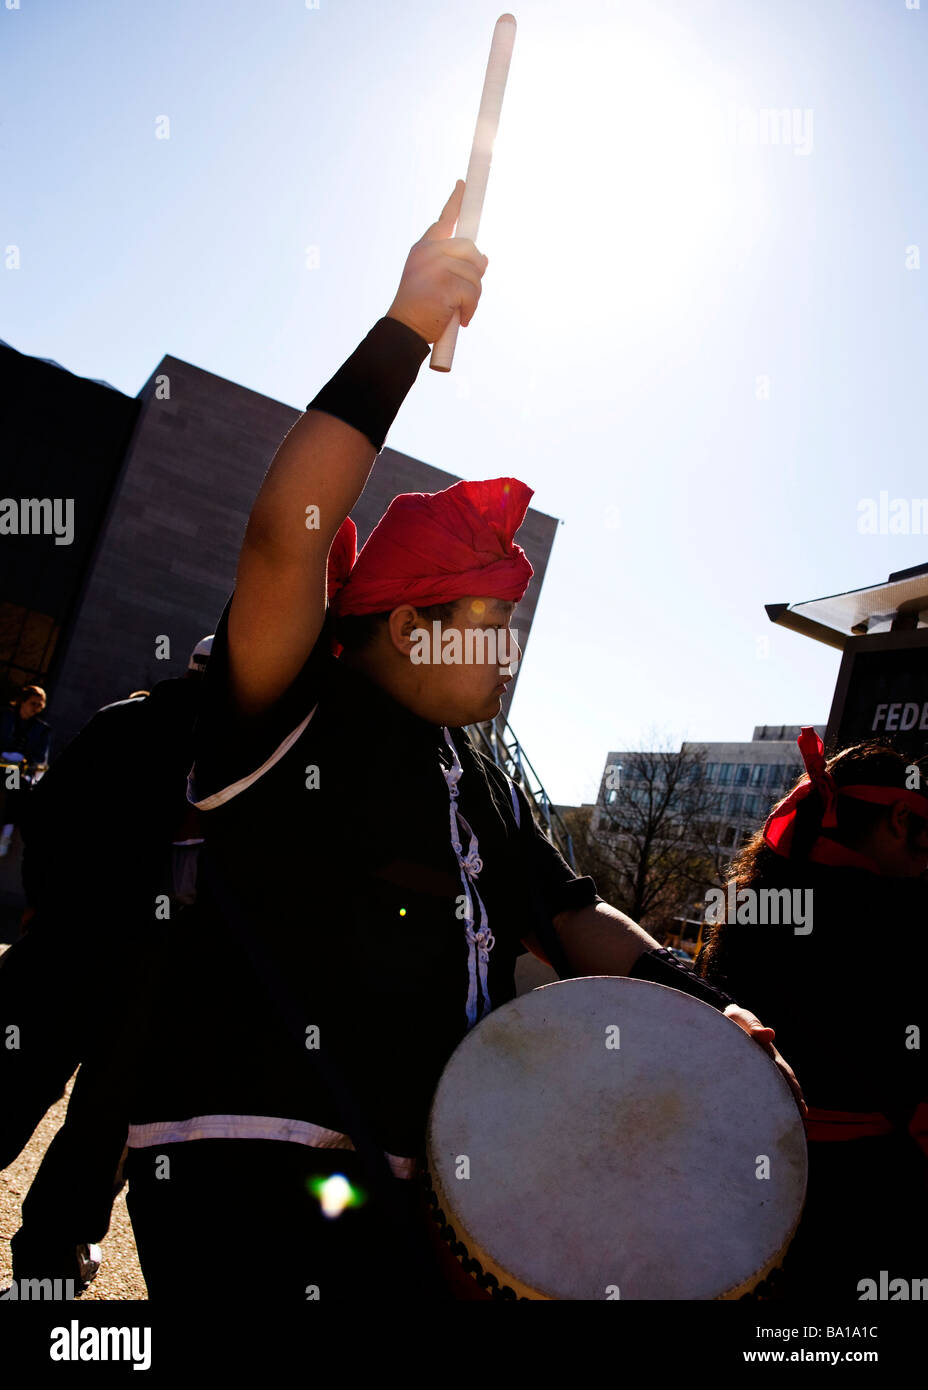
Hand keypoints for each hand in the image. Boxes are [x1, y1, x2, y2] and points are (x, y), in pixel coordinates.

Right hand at [386, 180, 488, 343]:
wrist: (405, 330)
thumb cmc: (420, 309)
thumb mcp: (433, 280)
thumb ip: (455, 265)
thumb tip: (485, 258)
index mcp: (424, 248)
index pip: (444, 219)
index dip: (456, 200)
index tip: (464, 184)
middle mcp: (429, 252)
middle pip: (471, 248)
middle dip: (475, 271)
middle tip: (465, 293)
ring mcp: (436, 266)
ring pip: (476, 272)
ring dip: (473, 296)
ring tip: (456, 309)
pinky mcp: (445, 283)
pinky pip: (473, 292)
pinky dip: (470, 309)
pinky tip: (458, 318)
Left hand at [723, 1004, 807, 1117]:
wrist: (722, 1019)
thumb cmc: (735, 1021)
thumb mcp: (743, 1020)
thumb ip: (754, 1026)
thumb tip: (769, 1034)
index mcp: (768, 1054)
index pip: (784, 1074)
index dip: (793, 1091)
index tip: (802, 1109)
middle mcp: (767, 1064)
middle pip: (783, 1086)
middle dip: (792, 1104)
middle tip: (799, 1124)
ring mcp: (758, 1070)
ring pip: (772, 1091)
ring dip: (780, 1107)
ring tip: (788, 1127)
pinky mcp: (745, 1076)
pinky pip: (756, 1092)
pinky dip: (763, 1106)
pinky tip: (762, 1122)